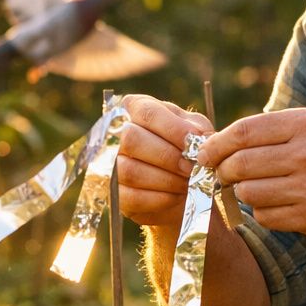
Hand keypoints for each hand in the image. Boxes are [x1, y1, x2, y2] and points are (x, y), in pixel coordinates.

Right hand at [117, 94, 211, 227]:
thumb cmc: (186, 149)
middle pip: (132, 139)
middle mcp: (113, 133)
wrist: (181, 186)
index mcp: (134, 108)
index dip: (173, 129)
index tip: (196, 144)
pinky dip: (160, 198)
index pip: (147, 113)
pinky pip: (132, 197)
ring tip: (187, 183)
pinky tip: (177, 196)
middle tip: (192, 168)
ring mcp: (108, 164)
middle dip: (168, 157)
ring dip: (166, 180)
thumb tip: (197, 140)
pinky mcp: (114, 195)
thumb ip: (196, 130)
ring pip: (130, 170)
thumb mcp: (195, 131)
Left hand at [198, 108, 305, 238]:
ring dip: (243, 191)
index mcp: (305, 125)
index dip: (216, 145)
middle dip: (223, 170)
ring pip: (248, 193)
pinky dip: (262, 210)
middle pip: (240, 165)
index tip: (204, 153)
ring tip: (255, 185)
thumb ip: (270, 130)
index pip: (243, 133)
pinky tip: (275, 201)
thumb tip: (217, 143)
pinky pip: (265, 216)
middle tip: (223, 172)